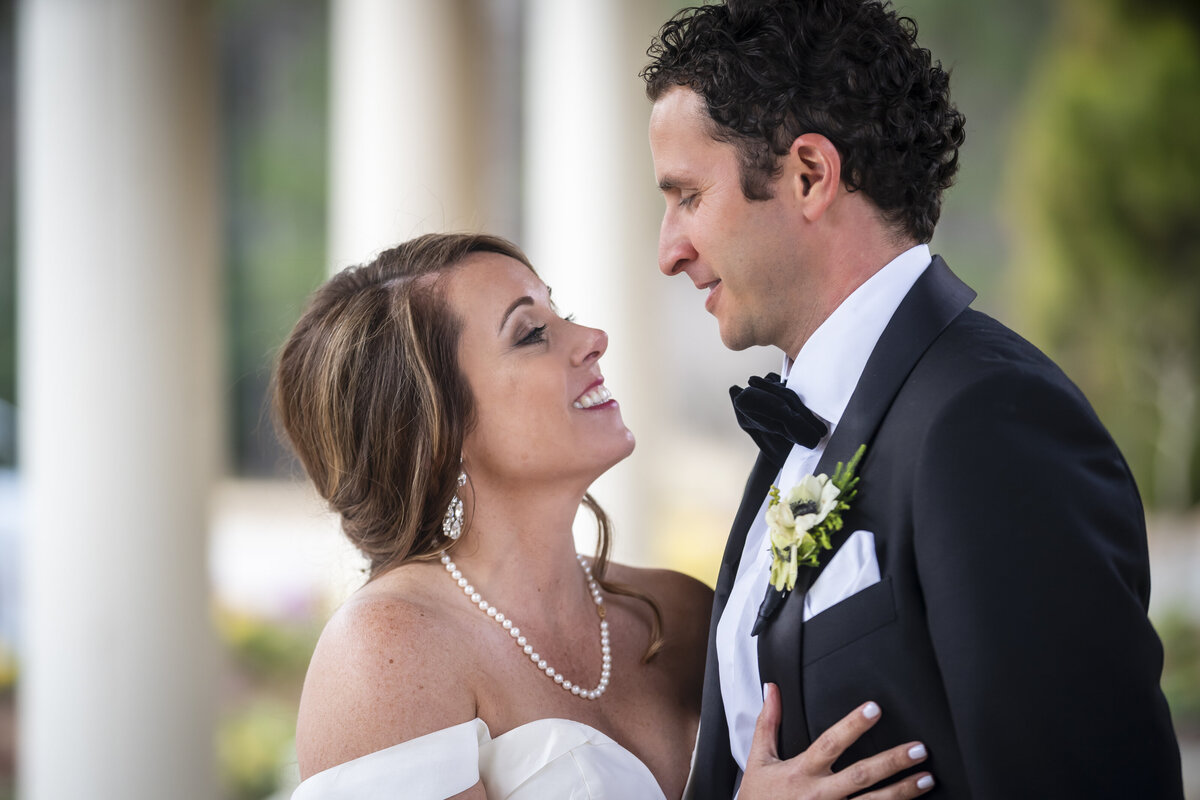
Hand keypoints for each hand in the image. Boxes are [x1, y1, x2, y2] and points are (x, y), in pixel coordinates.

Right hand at [738, 684, 933, 799]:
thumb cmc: (759, 796)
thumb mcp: (758, 758)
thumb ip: (768, 722)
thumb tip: (772, 689)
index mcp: (802, 771)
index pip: (830, 743)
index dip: (852, 726)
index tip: (873, 709)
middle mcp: (820, 794)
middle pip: (861, 776)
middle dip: (891, 762)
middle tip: (918, 749)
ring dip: (902, 792)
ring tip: (927, 779)